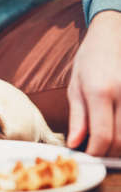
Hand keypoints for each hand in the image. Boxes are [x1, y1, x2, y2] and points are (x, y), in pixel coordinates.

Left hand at [67, 11, 120, 156]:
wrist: (113, 34)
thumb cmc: (90, 60)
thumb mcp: (75, 88)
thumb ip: (78, 118)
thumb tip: (75, 144)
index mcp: (100, 92)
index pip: (102, 135)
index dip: (95, 152)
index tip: (87, 157)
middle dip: (108, 153)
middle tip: (97, 154)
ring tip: (107, 143)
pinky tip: (118, 129)